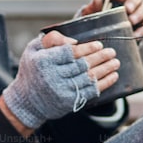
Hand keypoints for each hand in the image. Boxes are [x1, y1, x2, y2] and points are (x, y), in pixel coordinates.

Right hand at [0, 31, 117, 129]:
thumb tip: (74, 42)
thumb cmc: (32, 70)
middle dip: (100, 58)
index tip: (98, 45)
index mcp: (44, 61)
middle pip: (82, 65)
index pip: (70, 53)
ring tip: (115, 62)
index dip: (87, 48)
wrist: (27, 101)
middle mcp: (52, 77)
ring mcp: (62, 91)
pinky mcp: (69, 102)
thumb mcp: (34, 49)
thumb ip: (52, 40)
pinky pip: (91, 91)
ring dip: (105, 69)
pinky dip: (104, 83)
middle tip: (111, 52)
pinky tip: (113, 76)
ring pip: (89, 78)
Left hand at [80, 0, 142, 38]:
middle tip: (127, 10)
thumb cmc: (91, 31)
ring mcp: (137, 14)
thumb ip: (90, 9)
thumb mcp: (86, 21)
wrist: (100, 48)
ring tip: (131, 22)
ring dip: (140, 13)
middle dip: (133, 1)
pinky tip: (136, 35)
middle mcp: (125, 2)